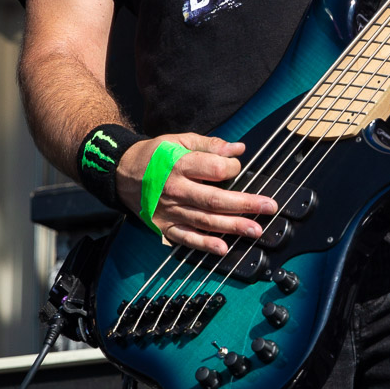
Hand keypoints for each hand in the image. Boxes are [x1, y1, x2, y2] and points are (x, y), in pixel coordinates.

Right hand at [116, 134, 277, 254]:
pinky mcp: (164, 227)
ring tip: (256, 230)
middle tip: (269, 207)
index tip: (238, 166)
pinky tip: (223, 248)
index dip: (233, 168)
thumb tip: (239, 148)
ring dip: (233, 227)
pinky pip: (186, 238)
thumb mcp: (179, 140)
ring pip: (205, 221)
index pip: (215, 170)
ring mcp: (170, 211)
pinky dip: (204, 245)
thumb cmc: (155, 155)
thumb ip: (210, 144)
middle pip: (215, 200)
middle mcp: (176, 190)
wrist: (120, 173)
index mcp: (180, 165)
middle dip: (245, 204)